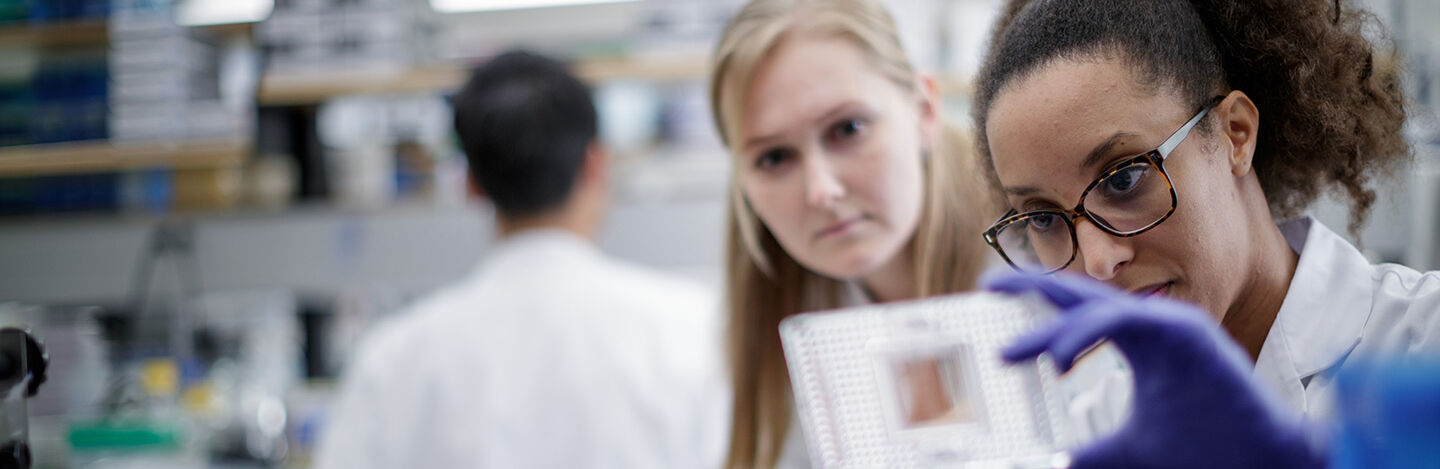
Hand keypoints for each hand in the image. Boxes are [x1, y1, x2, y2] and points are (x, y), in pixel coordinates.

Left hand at [984, 271, 1325, 468]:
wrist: (1264, 462)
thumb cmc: (1206, 450)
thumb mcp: (1130, 450)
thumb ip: (1093, 449)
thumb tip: (1056, 462)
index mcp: (1139, 341)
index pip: (1080, 313)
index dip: (1039, 313)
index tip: (998, 329)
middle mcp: (1152, 324)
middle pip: (1082, 293)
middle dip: (1031, 285)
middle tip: (986, 284)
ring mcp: (1172, 323)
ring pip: (1099, 308)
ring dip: (1052, 329)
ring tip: (1014, 354)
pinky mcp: (1189, 331)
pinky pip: (1125, 320)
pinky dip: (1087, 334)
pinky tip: (1059, 360)